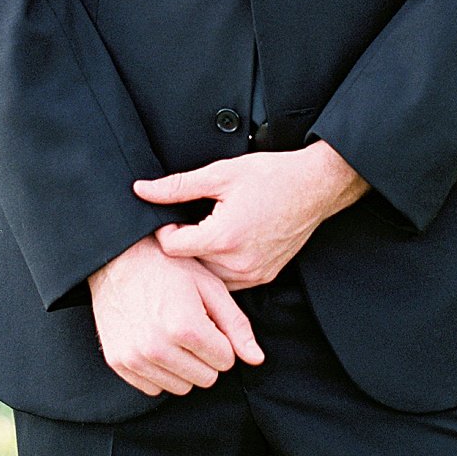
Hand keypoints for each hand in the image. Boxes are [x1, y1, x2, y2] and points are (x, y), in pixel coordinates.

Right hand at [85, 234, 264, 396]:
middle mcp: (158, 347)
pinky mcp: (118, 361)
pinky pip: (152, 388)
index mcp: (185, 327)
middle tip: (189, 328)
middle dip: (204, 357)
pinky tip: (153, 344)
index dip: (221, 341)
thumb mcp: (208, 286)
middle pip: (206, 378)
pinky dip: (158, 372)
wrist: (115, 257)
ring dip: (182, 367)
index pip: (226, 361)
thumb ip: (236, 324)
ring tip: (170, 335)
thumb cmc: (167, 267)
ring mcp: (135, 356)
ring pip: (181, 387)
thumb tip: (256, 359)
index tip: (206, 322)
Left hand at [133, 141, 371, 289]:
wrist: (315, 187)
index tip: (171, 217)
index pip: (172, 248)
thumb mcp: (219, 174)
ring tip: (200, 234)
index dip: (164, 230)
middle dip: (180, 247)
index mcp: (223, 238)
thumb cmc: (270, 177)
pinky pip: (230, 281)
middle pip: (188, 266)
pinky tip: (221, 244)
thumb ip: (176, 186)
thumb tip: (141, 190)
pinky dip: (219, 267)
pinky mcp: (265, 276)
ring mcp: (254, 274)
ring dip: (199, 260)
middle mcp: (238, 263)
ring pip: (208, 277)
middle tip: (180, 225)